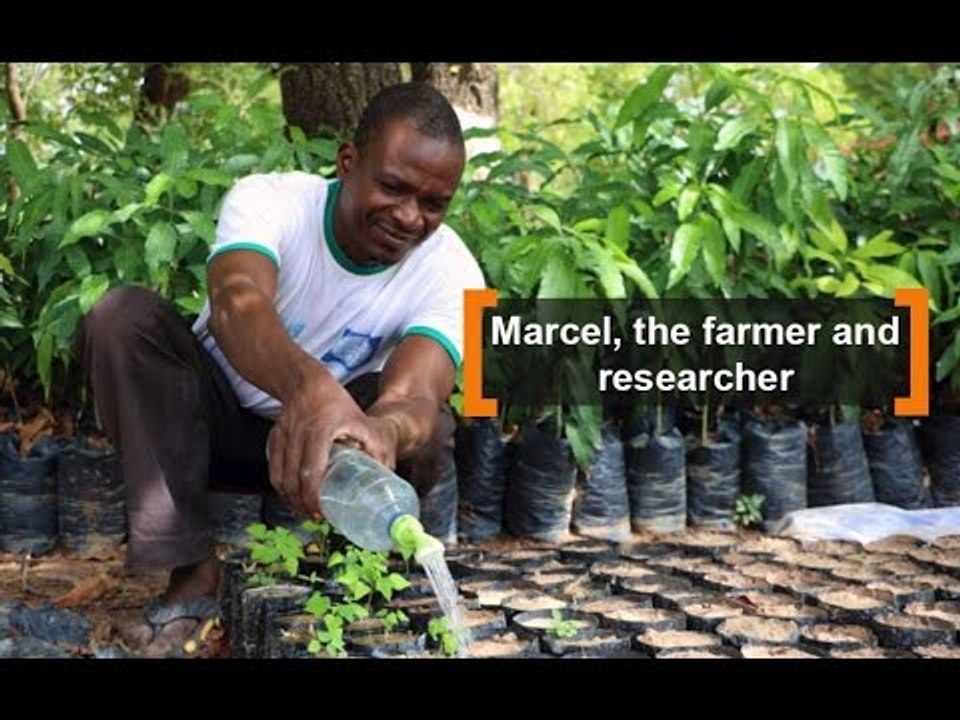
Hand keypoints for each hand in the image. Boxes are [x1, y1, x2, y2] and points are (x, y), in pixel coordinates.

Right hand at [266, 374, 382, 517]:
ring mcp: (282, 436)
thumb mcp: (361, 421)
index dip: (313, 496)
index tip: (321, 511)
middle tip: (315, 516)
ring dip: (290, 498)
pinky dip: (280, 485)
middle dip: (302, 503)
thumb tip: (386, 474)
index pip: (311, 471)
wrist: (308, 382)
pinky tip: (291, 495)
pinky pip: (273, 468)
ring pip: (279, 477)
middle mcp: (297, 434)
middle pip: (292, 479)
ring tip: (304, 509)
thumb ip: (375, 446)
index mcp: (320, 431)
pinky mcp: (273, 438)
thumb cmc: (337, 404)